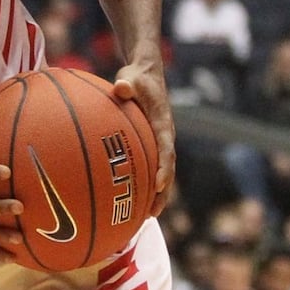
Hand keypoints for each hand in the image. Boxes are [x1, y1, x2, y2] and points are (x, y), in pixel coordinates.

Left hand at [113, 57, 174, 214]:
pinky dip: (148, 184)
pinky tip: (135, 200)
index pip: (166, 148)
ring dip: (159, 194)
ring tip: (148, 216)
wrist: (147, 73)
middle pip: (168, 168)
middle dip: (163, 191)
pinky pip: (152, 166)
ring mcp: (160, 140)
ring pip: (163, 171)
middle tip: (153, 212)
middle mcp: (165, 135)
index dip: (163, 167)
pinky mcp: (153, 142)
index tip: (158, 184)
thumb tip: (121, 87)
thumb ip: (126, 84)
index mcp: (162, 122)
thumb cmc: (137, 77)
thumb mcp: (131, 77)